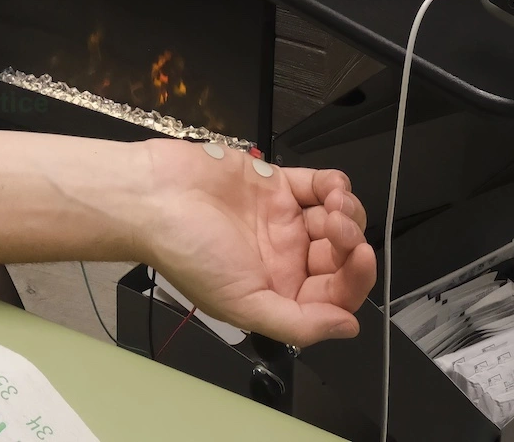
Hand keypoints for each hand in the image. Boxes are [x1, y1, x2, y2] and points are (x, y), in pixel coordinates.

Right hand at [142, 140, 375, 347]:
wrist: (152, 197)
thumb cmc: (190, 254)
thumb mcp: (242, 303)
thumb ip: (298, 322)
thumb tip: (350, 328)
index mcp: (277, 293)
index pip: (334, 296)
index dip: (355, 280)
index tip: (361, 256)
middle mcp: (285, 259)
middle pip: (341, 256)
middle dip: (352, 242)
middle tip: (339, 226)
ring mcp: (282, 220)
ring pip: (337, 219)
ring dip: (347, 212)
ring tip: (333, 203)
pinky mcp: (276, 184)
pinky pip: (317, 185)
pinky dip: (334, 185)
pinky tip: (331, 187)